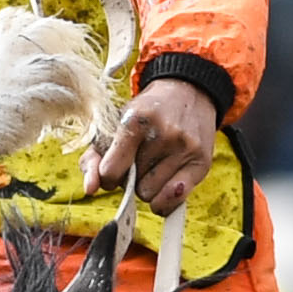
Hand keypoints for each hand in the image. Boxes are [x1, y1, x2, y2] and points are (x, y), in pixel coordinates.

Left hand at [81, 75, 217, 215]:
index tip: (113, 168)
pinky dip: (165, 200)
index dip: (108, 176)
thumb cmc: (144, 114)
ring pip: (151, 195)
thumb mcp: (113, 126)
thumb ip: (93, 159)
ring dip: (149, 186)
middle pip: (132, 186)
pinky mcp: (202, 162)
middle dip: (132, 178)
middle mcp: (163, 134)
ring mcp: (185, 148)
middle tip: (141, 157)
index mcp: (135, 120)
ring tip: (156, 163)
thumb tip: (90, 189)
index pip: (111, 171)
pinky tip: (165, 183)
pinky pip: (174, 201)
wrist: (187, 90)